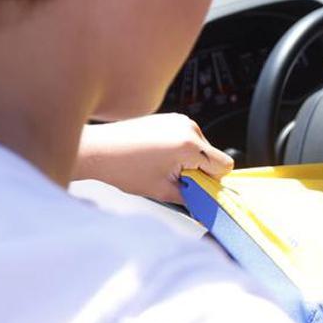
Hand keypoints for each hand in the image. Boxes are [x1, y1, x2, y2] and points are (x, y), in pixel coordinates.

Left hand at [74, 114, 232, 202]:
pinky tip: (158, 155)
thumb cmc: (124, 168)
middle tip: (171, 178)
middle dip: (199, 171)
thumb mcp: (162, 191)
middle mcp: (189, 128)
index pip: (224, 165)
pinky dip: (180, 149)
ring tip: (161, 165)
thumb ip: (191, 198)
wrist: (99, 150)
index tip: (195, 187)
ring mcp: (180, 119)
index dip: (213, 181)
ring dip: (189, 160)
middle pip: (213, 156)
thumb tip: (206, 205)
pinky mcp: (171, 117)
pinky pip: (188, 138)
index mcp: (190, 145)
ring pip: (201, 147)